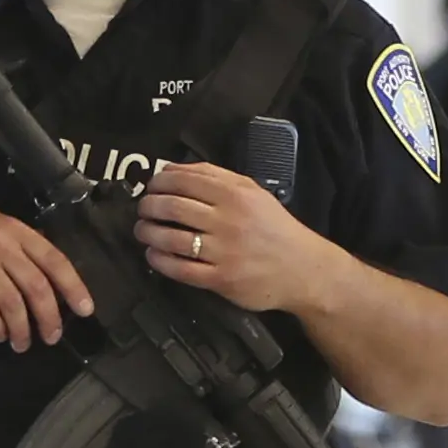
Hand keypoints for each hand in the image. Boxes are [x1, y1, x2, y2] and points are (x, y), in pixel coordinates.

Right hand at [0, 199, 94, 347]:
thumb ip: (17, 246)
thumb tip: (48, 277)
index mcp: (15, 230)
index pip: (54, 260)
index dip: (74, 287)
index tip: (85, 311)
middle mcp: (1, 243)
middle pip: (37, 287)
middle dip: (49, 318)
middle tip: (51, 338)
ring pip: (12, 303)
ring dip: (21, 329)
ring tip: (21, 343)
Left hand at [134, 160, 330, 317]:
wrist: (303, 269)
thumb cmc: (275, 228)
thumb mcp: (253, 193)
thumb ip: (217, 177)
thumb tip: (172, 168)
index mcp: (235, 194)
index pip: (183, 180)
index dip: (158, 182)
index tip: (152, 187)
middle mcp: (228, 220)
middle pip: (171, 207)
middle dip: (148, 207)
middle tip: (143, 210)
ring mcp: (223, 251)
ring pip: (170, 238)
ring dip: (148, 233)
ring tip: (143, 231)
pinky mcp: (221, 279)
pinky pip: (180, 269)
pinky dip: (159, 261)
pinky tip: (154, 256)